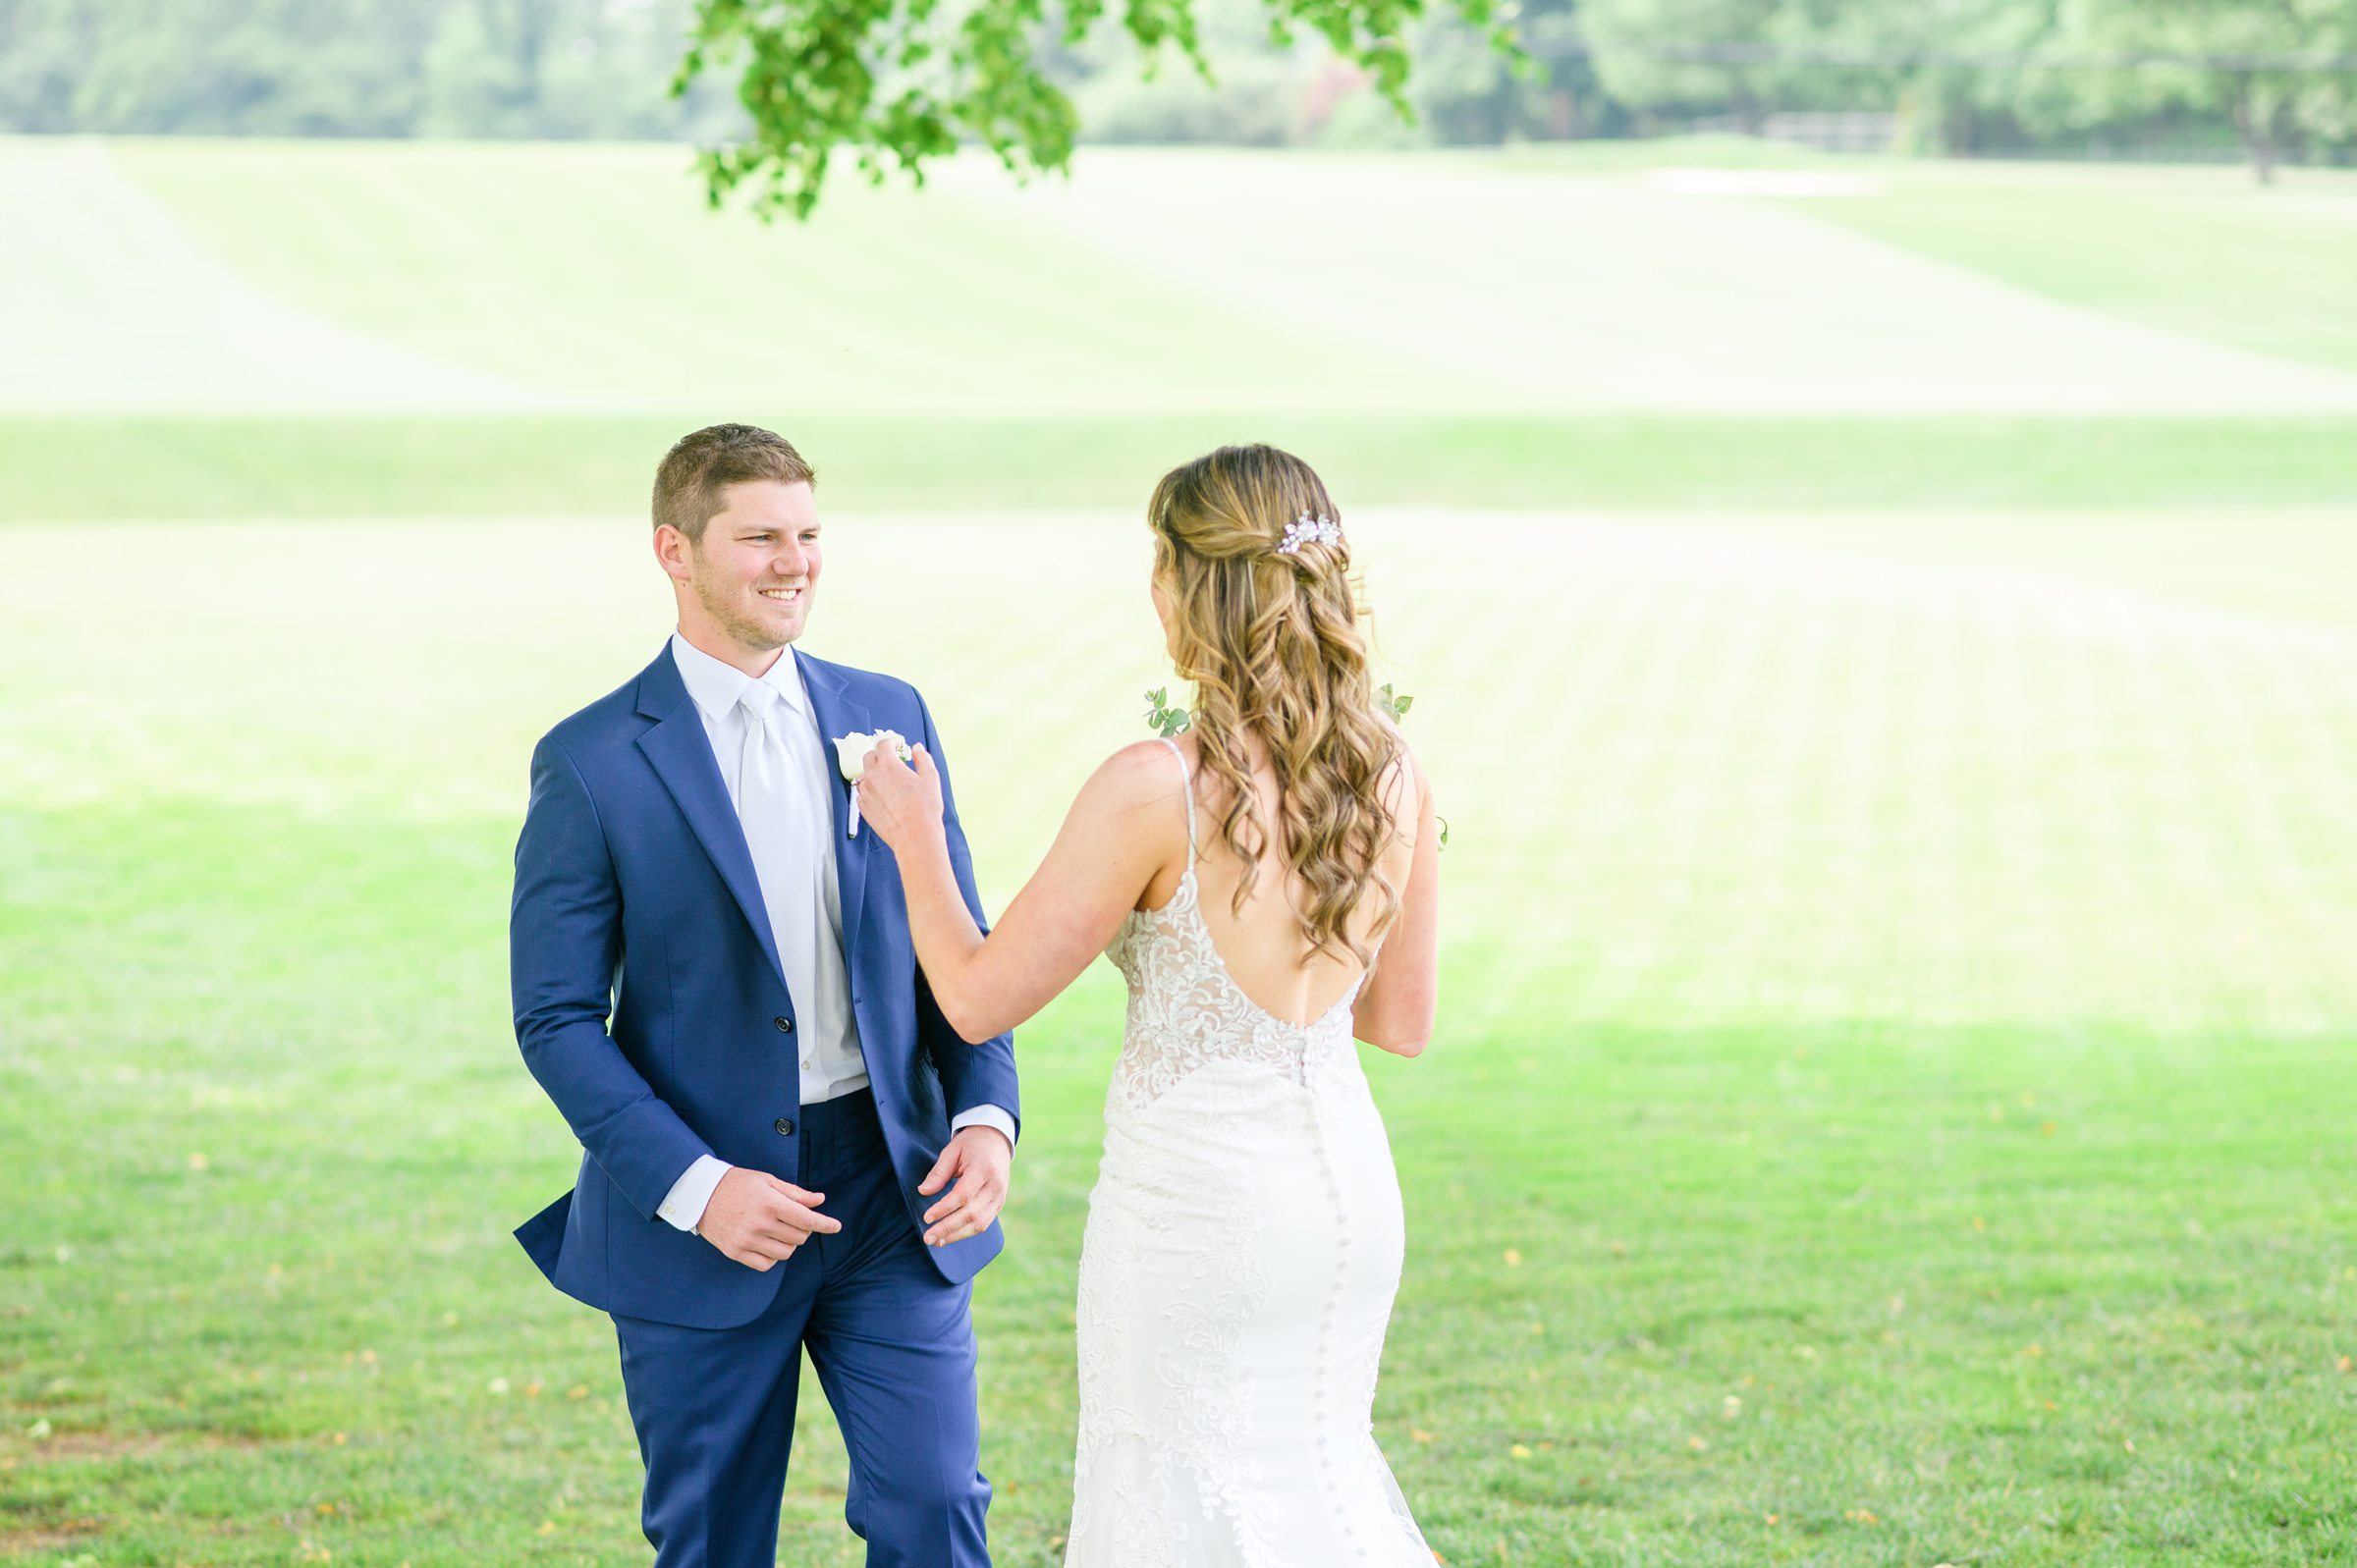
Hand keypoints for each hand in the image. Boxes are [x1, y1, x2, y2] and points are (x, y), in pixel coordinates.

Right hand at [695, 1167, 841, 1270]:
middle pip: (799, 1237)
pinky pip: (766, 1264)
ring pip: (785, 1253)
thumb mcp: (767, 1181)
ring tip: (779, 1231)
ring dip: (789, 1244)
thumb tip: (820, 1200)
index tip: (836, 1226)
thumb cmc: (737, 1184)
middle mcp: (759, 1224)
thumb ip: (795, 1193)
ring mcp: (747, 1240)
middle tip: (793, 1219)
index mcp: (769, 1203)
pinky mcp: (736, 1252)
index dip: (825, 1224)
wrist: (700, 1195)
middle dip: (803, 1229)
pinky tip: (768, 1243)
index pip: (806, 1219)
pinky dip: (773, 1257)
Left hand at [857, 741, 943, 852]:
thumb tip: (916, 748)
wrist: (914, 835)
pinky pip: (863, 792)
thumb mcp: (930, 778)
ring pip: (864, 775)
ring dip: (874, 774)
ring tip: (888, 782)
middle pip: (869, 757)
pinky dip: (871, 790)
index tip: (896, 745)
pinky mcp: (863, 807)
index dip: (891, 742)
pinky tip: (884, 797)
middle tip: (891, 762)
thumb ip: (922, 758)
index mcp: (889, 765)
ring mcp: (865, 792)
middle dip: (880, 756)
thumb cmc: (924, 809)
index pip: (883, 744)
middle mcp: (873, 776)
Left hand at [918, 1125, 1012, 1246]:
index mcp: (983, 1168)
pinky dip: (967, 1232)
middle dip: (948, 1228)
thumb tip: (923, 1191)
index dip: (944, 1209)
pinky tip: (951, 1236)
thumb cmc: (971, 1144)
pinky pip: (984, 1223)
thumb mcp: (952, 1151)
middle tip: (928, 1238)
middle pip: (971, 1213)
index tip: (927, 1217)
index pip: (963, 1195)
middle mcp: (995, 1185)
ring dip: (957, 1235)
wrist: (996, 1139)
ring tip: (937, 1241)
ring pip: (979, 1223)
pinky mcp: (999, 1203)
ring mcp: (1000, 1196)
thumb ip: (938, 1173)